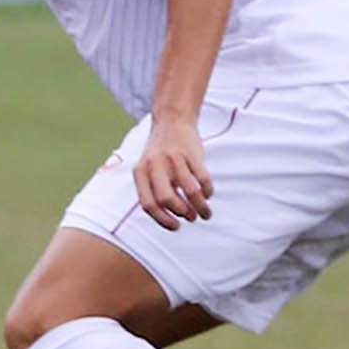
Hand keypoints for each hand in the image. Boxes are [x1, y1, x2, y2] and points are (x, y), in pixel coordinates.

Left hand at [132, 113, 215, 229]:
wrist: (172, 121)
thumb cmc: (160, 153)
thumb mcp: (148, 169)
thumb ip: (154, 191)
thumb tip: (174, 218)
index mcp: (140, 172)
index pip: (148, 204)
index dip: (162, 220)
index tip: (176, 226)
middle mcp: (155, 165)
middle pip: (166, 199)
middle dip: (181, 213)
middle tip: (190, 218)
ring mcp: (174, 159)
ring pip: (190, 191)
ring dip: (200, 207)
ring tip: (205, 213)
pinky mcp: (192, 154)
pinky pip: (203, 179)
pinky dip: (207, 192)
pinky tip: (207, 195)